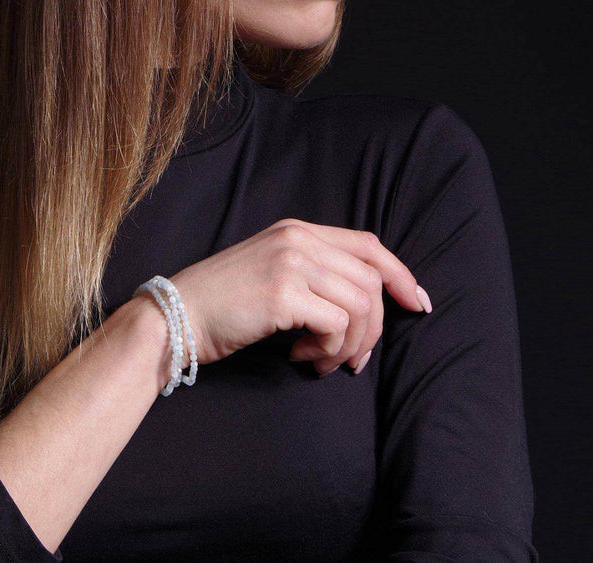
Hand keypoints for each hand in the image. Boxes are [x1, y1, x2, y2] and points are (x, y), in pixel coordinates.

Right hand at [165, 218, 430, 375]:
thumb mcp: (272, 273)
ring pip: (360, 305)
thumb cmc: (222, 304)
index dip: (400, 275)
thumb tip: (366, 308)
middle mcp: (298, 239)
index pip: (369, 245)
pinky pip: (336, 325)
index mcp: (298, 230)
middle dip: (373, 328)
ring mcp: (290, 263)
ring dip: (350, 345)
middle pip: (371, 280)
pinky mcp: (283, 294)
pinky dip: (329, 351)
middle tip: (353, 360)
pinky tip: (302, 358)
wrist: (175, 317)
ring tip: (322, 362)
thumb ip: (314, 274)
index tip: (417, 304)